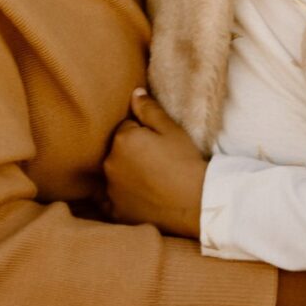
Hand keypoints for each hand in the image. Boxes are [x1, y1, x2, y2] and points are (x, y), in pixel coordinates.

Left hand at [103, 92, 208, 238]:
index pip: (126, 128)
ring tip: (150, 181)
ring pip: (115, 174)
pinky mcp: (115, 211)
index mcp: (122, 139)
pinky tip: (132, 198)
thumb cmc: (185, 162)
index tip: (158, 144)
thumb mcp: (171, 129)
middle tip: (156, 161)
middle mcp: (110, 163)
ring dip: (125, 174)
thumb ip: (149, 109)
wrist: (196, 202)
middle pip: (117, 151)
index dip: (143, 134)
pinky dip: (117, 198)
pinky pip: (109, 201)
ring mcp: (111, 189)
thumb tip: (134, 93)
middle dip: (131, 152)